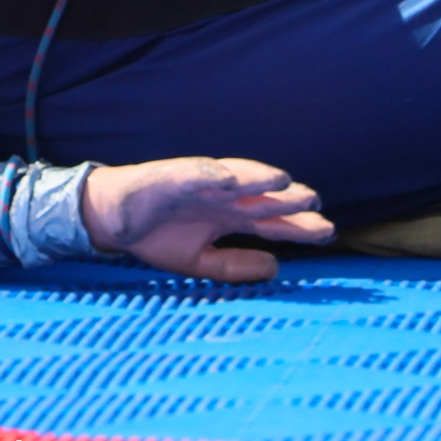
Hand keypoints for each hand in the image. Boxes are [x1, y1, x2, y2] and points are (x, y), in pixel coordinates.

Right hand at [83, 157, 333, 281]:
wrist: (113, 220)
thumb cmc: (157, 235)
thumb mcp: (200, 262)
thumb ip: (235, 265)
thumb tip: (275, 268)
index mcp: (230, 216)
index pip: (272, 222)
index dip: (298, 227)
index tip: (327, 233)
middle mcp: (223, 197)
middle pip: (262, 198)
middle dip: (288, 201)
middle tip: (316, 204)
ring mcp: (201, 184)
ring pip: (237, 178)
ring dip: (259, 179)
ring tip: (283, 181)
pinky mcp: (174, 175)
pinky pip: (196, 172)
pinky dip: (213, 173)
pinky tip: (231, 178)